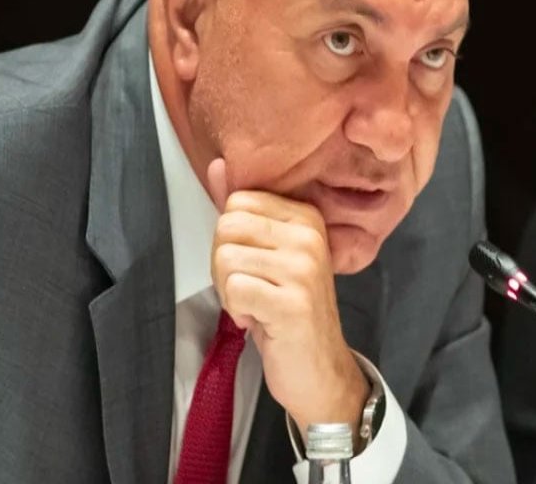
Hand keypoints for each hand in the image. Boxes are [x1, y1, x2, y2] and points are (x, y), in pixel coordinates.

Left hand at [206, 158, 369, 443]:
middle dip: (224, 265)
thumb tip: (216, 165)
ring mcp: (304, 269)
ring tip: (255, 305)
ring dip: (229, 291)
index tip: (252, 266)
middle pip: (226, 226)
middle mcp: (309, 236)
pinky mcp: (293, 302)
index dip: (229, 239)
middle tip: (250, 289)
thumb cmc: (287, 310)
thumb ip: (242, 210)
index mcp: (305, 216)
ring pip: (226, 259)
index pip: (236, 202)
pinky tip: (258, 320)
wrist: (319, 370)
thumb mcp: (266, 254)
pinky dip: (236, 310)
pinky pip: (235, 289)